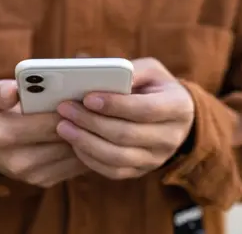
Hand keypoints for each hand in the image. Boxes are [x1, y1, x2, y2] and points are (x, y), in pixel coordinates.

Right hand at [0, 80, 87, 187]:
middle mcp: (19, 160)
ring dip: (88, 137)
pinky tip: (89, 135)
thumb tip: (13, 90)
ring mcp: (32, 174)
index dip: (71, 109)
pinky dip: (85, 151)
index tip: (84, 96)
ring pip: (74, 154)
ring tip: (96, 118)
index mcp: (5, 134)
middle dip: (83, 122)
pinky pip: (74, 167)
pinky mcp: (44, 182)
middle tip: (96, 106)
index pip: (49, 122)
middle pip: (65, 139)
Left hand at [56, 58, 194, 179]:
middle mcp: (171, 137)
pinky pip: (112, 171)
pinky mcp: (141, 171)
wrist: (172, 117)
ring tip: (63, 127)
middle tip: (65, 109)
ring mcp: (156, 158)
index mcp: (177, 107)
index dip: (114, 105)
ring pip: (117, 157)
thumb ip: (129, 70)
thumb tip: (98, 75)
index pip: (144, 109)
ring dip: (85, 142)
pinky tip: (74, 143)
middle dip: (91, 122)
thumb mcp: (150, 70)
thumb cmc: (155, 88)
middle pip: (126, 135)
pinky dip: (89, 158)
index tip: (87, 98)